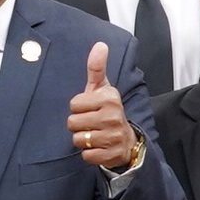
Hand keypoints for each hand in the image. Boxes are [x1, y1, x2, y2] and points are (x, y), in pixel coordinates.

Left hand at [65, 42, 143, 175]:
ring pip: (78, 139)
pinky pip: (86, 155)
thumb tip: (100, 44)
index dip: (78, 108)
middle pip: (73, 123)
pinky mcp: (111, 154)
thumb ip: (97, 68)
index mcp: (109, 98)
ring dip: (83, 139)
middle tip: (91, 124)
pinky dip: (89, 153)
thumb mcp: (103, 89)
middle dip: (78, 125)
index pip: (74, 104)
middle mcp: (113, 116)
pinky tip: (98, 147)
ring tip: (95, 135)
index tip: (90, 109)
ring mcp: (113, 136)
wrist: (127, 140)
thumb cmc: (108, 111)